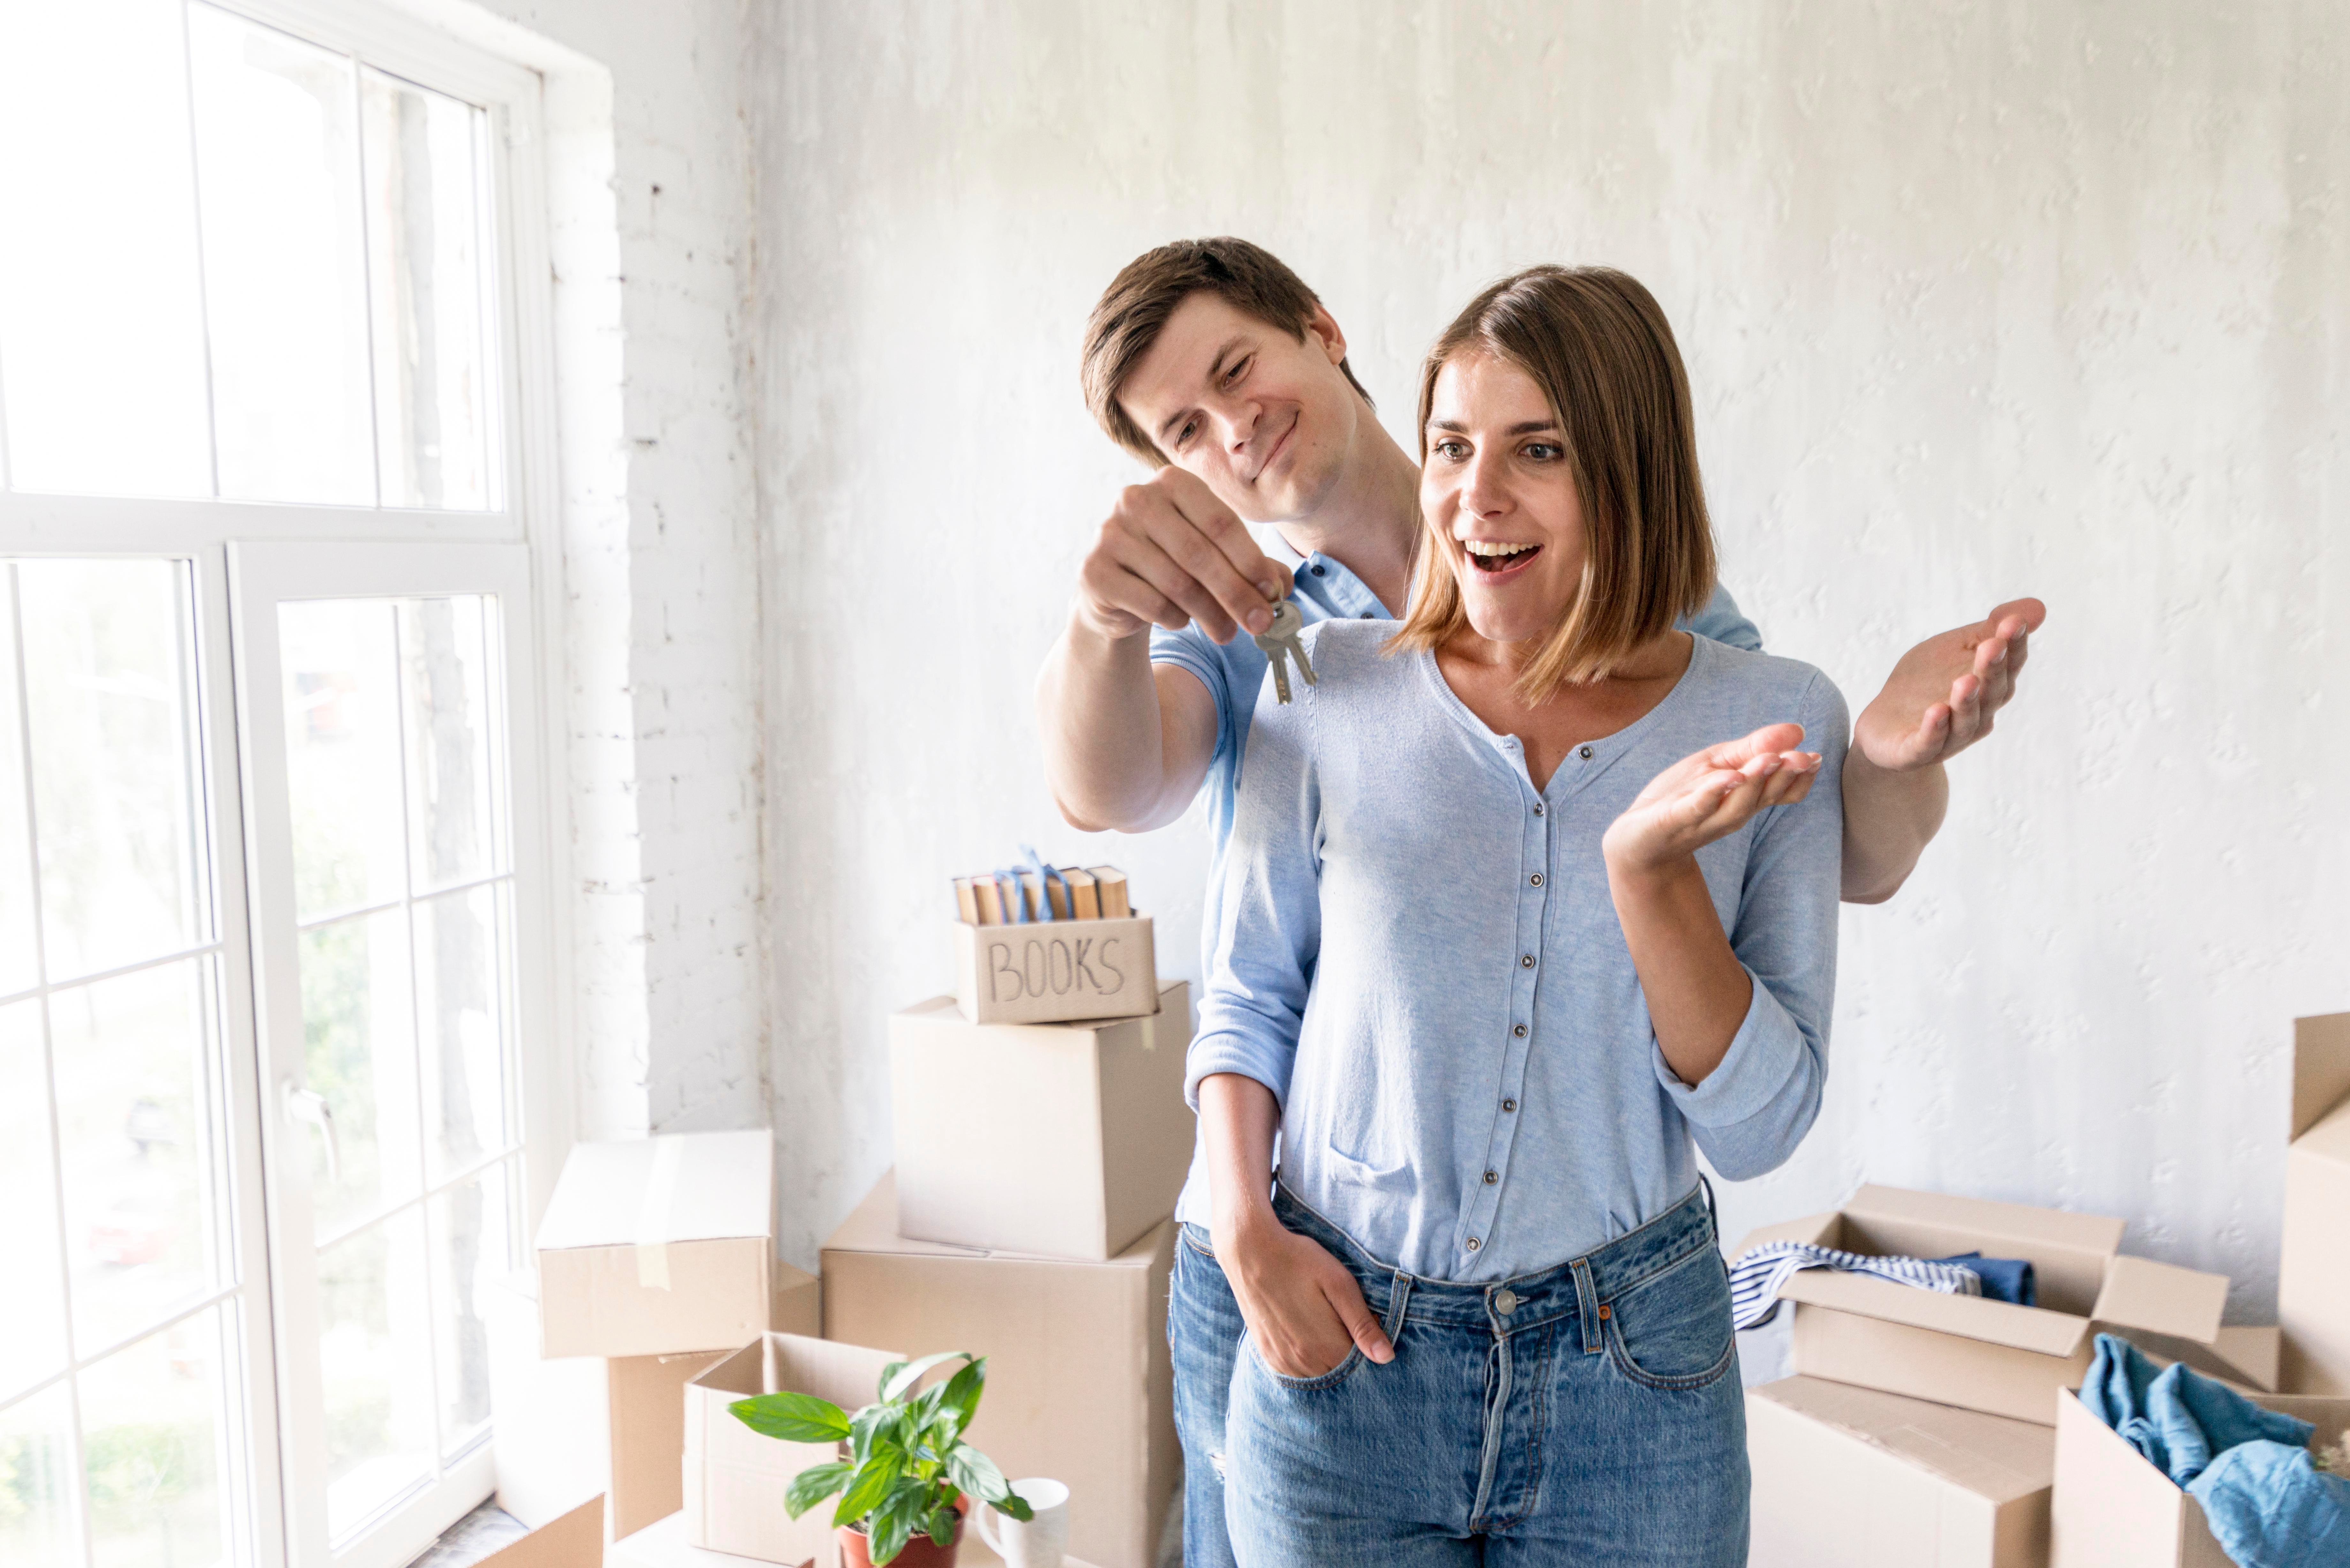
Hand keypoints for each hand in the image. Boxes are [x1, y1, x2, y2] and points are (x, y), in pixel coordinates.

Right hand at [1073, 467, 1293, 643]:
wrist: (1117, 592)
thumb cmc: (1175, 566)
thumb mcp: (1218, 559)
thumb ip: (1254, 568)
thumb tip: (1283, 587)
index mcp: (1172, 482)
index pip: (1221, 522)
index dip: (1251, 561)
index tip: (1273, 594)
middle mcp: (1135, 499)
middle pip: (1200, 554)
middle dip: (1236, 594)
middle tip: (1261, 624)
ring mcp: (1109, 533)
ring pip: (1176, 582)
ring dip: (1210, 614)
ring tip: (1227, 634)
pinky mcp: (1093, 570)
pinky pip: (1149, 602)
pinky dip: (1174, 618)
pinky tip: (1182, 621)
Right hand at [1213, 1209, 1393, 1379]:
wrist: (1249, 1250)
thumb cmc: (1299, 1261)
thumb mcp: (1340, 1284)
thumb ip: (1362, 1324)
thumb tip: (1386, 1357)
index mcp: (1326, 1347)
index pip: (1361, 1366)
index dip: (1368, 1346)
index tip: (1365, 1323)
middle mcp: (1302, 1362)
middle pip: (1338, 1372)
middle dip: (1348, 1354)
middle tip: (1341, 1319)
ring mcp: (1281, 1360)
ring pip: (1317, 1374)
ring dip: (1326, 1358)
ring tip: (1322, 1323)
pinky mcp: (1267, 1353)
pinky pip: (1294, 1371)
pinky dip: (1306, 1359)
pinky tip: (1305, 1333)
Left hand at [1602, 723, 1820, 875]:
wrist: (1636, 838)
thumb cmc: (1681, 796)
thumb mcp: (1718, 764)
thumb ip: (1753, 748)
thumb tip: (1797, 730)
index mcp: (1744, 799)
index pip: (1780, 791)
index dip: (1799, 778)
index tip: (1816, 758)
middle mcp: (1730, 813)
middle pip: (1763, 795)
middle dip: (1784, 776)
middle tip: (1803, 757)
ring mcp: (1703, 819)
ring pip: (1736, 804)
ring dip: (1755, 781)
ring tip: (1770, 759)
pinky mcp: (1674, 820)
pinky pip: (1697, 808)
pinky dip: (1713, 793)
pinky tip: (1727, 778)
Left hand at [1854, 598, 2045, 772]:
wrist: (1885, 726)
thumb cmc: (1927, 682)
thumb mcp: (1955, 648)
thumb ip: (1990, 630)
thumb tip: (2038, 606)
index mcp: (1990, 687)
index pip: (2009, 665)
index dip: (2013, 645)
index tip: (2014, 622)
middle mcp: (1977, 714)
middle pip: (1991, 692)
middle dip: (1992, 669)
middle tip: (1993, 646)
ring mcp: (1949, 736)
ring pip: (1965, 720)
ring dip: (1967, 701)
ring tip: (1965, 681)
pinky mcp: (1916, 751)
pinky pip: (1929, 742)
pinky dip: (1934, 729)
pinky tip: (1936, 712)